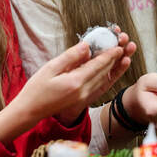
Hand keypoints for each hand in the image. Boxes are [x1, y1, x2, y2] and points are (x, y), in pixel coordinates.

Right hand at [0, 33, 134, 146]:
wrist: (31, 110)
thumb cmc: (37, 88)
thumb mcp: (51, 67)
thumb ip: (70, 57)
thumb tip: (86, 46)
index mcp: (75, 82)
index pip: (97, 66)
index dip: (109, 55)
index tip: (119, 46)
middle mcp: (83, 92)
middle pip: (104, 73)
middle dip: (116, 59)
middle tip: (124, 46)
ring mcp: (84, 98)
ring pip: (104, 81)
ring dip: (115, 68)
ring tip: (125, 57)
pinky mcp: (82, 101)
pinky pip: (99, 88)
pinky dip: (107, 79)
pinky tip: (112, 72)